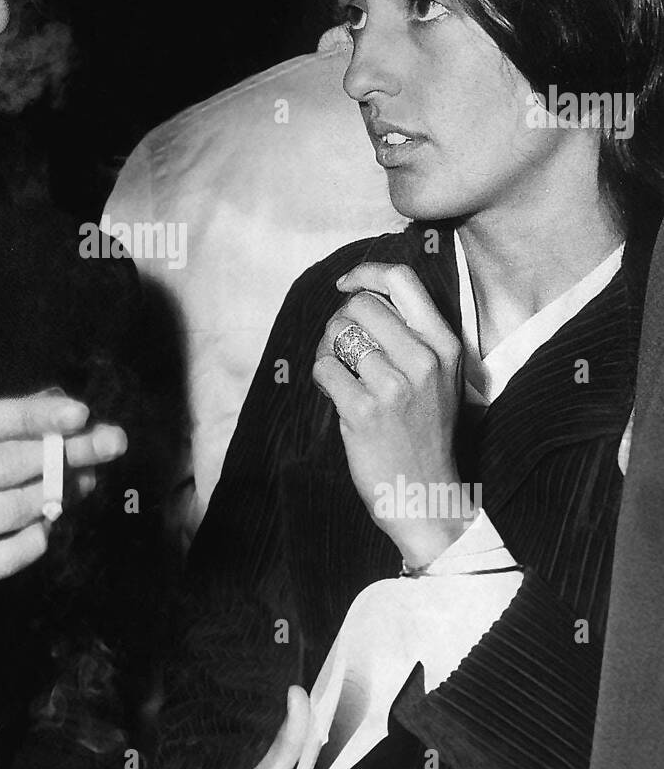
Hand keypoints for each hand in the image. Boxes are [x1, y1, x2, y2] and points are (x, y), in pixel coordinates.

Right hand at [0, 391, 125, 642]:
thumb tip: (41, 411)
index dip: (34, 416)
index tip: (78, 413)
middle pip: (5, 464)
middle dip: (67, 451)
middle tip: (110, 442)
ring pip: (11, 508)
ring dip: (59, 493)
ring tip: (85, 480)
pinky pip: (3, 557)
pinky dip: (33, 539)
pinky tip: (45, 527)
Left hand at [312, 262, 467, 569]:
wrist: (427, 496)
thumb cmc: (426, 433)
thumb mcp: (441, 377)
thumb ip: (414, 336)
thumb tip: (364, 295)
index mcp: (445, 344)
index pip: (402, 279)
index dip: (365, 272)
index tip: (345, 284)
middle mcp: (424, 359)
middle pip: (360, 304)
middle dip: (340, 321)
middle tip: (343, 349)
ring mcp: (394, 385)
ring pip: (337, 333)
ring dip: (328, 350)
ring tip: (341, 374)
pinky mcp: (364, 410)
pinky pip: (324, 368)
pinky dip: (322, 377)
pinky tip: (338, 395)